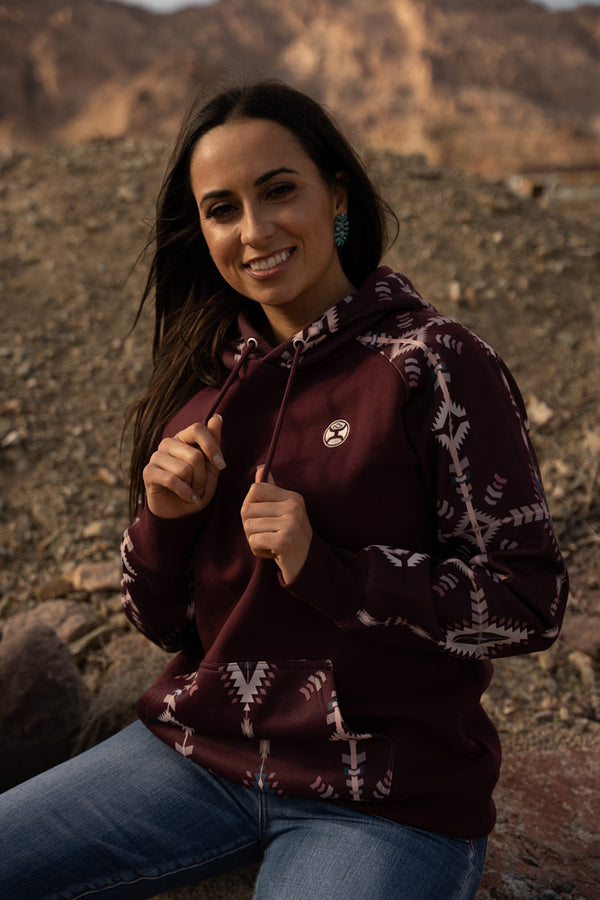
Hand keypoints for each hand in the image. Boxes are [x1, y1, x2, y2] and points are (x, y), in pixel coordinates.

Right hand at [143, 415, 224, 518]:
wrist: (179, 511)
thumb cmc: (196, 486)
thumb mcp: (211, 467)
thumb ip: (213, 442)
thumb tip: (217, 417)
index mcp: (184, 438)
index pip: (198, 429)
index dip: (212, 447)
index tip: (221, 465)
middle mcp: (168, 443)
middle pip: (195, 455)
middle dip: (204, 477)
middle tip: (202, 488)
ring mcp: (156, 456)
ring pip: (185, 469)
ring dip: (194, 486)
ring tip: (193, 493)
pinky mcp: (148, 472)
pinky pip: (172, 480)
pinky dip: (185, 492)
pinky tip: (188, 497)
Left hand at [241, 467, 312, 583]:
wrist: (308, 565)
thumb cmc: (291, 538)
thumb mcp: (283, 512)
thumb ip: (271, 491)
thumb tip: (260, 468)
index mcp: (293, 497)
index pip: (255, 489)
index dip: (250, 505)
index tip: (261, 518)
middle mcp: (294, 507)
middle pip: (247, 509)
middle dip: (250, 526)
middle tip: (267, 535)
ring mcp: (291, 523)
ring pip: (248, 526)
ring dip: (254, 540)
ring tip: (271, 543)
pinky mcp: (285, 540)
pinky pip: (254, 540)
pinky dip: (258, 549)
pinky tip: (272, 552)